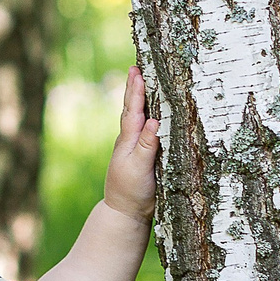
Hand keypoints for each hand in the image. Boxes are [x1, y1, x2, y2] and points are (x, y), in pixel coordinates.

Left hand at [102, 68, 161, 220]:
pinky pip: (142, 130)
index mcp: (128, 140)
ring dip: (138, 99)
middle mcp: (129, 140)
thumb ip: (147, 144)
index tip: (137, 71)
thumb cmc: (132, 191)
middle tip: (135, 67)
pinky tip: (148, 114)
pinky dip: (144, 116)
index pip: (133, 110)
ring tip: (139, 82)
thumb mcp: (140, 168)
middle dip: (134, 88)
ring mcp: (133, 148)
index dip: (136, 90)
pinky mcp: (140, 156)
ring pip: (136, 118)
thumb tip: (155, 120)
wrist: (124, 213)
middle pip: (132, 109)